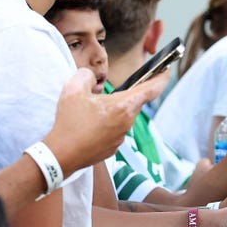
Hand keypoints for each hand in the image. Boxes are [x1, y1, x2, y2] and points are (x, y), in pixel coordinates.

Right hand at [42, 69, 164, 176]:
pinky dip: (106, 124)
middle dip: (124, 94)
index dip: (162, 77)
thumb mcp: (74, 89)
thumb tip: (92, 79)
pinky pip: (114, 129)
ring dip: (112, 110)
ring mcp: (121, 137)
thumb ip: (86, 76)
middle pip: (134, 102)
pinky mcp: (113, 147)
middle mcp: (128, 122)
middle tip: (108, 90)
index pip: (152, 89)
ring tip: (90, 110)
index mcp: (123, 106)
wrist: (60, 155)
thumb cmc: (69, 123)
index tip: (167, 70)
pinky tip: (88, 125)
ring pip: (122, 116)